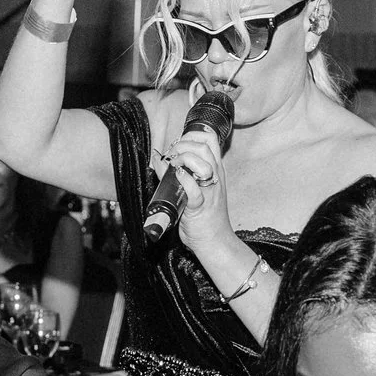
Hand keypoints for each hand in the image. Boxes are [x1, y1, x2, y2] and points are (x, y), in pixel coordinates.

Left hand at [166, 92, 234, 248]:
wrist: (215, 241)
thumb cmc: (204, 216)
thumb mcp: (197, 189)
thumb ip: (183, 172)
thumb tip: (160, 158)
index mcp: (215, 171)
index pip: (210, 139)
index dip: (192, 134)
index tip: (178, 143)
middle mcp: (214, 178)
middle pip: (204, 146)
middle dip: (183, 145)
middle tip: (171, 156)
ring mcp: (209, 191)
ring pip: (202, 163)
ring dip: (183, 158)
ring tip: (173, 166)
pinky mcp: (199, 207)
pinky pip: (194, 189)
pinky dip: (183, 180)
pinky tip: (175, 176)